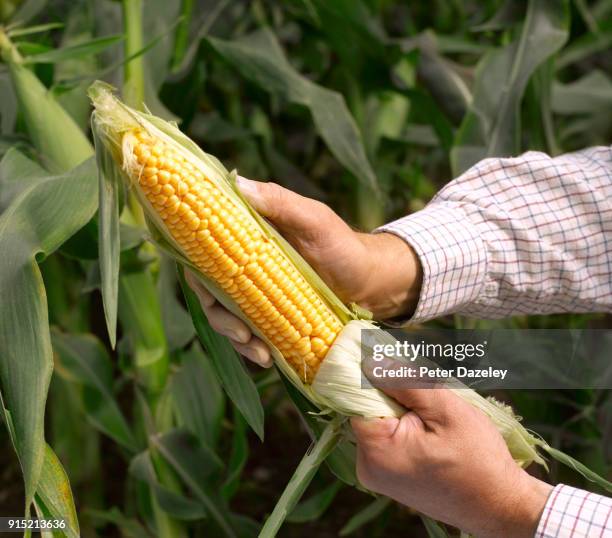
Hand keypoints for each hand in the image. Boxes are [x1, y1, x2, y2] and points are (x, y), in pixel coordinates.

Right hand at [186, 176, 421, 366]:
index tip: (208, 292)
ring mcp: (254, 290)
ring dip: (234, 335)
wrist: (370, 284)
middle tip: (241, 333)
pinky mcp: (266, 315)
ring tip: (258, 351)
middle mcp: (243, 261)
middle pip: (209, 287)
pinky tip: (266, 358)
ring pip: (225, 313)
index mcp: (247, 232)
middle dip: (218, 314)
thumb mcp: (314, 220)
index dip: (197, 269)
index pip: (203, 247)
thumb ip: (279, 202)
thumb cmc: (343, 246)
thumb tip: (236, 184)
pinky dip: (251, 347)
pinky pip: (246, 332)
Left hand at [351, 383, 551, 537]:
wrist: (499, 505)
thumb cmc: (479, 459)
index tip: (396, 364)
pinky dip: (405, 425)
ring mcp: (376, 473)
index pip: (356, 397)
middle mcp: (367, 465)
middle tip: (428, 395)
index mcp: (376, 451)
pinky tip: (430, 430)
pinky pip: (388, 436)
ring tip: (434, 415)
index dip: (375, 376)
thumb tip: (371, 360)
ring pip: (380, 420)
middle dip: (394, 393)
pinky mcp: (387, 475)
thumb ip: (405, 382)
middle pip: (368, 408)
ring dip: (403, 409)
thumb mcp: (446, 410)